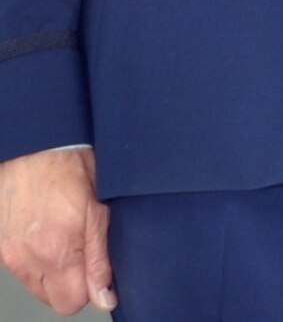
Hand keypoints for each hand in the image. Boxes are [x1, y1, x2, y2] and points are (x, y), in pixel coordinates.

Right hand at [0, 148, 115, 314]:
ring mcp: (10, 253)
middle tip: (85, 254)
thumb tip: (105, 297)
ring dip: (54, 272)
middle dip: (73, 285)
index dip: (91, 290)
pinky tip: (47, 233)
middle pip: (54, 299)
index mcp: (58, 251)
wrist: (35, 146)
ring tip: (66, 238)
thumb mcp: (99, 210)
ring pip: (37, 286)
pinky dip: (36, 259)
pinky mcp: (0, 245)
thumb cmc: (70, 169)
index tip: (100, 271)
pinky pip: (21, 268)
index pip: (73, 302)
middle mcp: (28, 258)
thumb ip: (101, 259)